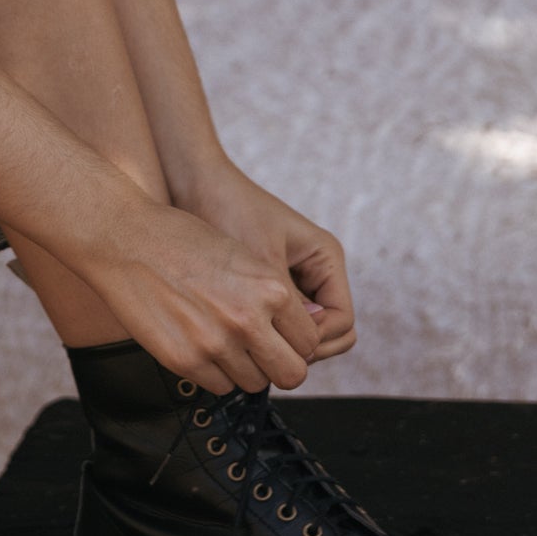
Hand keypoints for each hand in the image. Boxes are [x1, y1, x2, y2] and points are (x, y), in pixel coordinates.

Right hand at [75, 193, 326, 397]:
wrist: (125, 239)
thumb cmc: (182, 240)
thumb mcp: (242, 257)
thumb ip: (270, 296)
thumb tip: (287, 335)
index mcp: (271, 290)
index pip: (309, 341)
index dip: (296, 342)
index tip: (281, 337)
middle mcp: (249, 321)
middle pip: (292, 373)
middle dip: (280, 366)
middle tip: (263, 354)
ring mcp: (216, 344)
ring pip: (255, 384)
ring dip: (245, 369)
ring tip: (223, 342)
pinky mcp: (185, 361)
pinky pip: (219, 387)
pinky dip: (215, 374)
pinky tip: (200, 346)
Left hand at [172, 158, 356, 365]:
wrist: (194, 184)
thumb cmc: (228, 210)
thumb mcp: (260, 261)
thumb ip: (284, 305)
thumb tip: (300, 350)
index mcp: (326, 259)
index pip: (342, 320)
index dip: (316, 340)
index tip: (280, 345)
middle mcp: (316, 273)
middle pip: (329, 332)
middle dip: (303, 347)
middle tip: (265, 351)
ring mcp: (293, 281)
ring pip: (302, 331)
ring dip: (282, 342)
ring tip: (248, 343)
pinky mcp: (268, 288)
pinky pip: (277, 322)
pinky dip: (265, 332)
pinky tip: (238, 333)